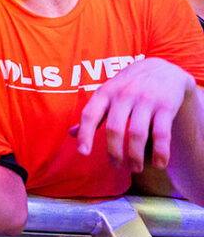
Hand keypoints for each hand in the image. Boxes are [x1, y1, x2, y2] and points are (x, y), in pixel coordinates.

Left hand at [75, 57, 195, 171]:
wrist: (163, 68)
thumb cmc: (128, 85)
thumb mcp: (107, 93)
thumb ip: (93, 114)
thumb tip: (71, 134)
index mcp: (105, 92)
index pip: (90, 114)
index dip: (85, 134)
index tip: (83, 153)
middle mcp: (124, 95)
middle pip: (115, 128)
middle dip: (114, 152)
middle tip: (116, 166)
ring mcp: (146, 99)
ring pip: (137, 134)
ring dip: (135, 156)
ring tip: (135, 168)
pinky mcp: (166, 106)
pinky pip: (162, 134)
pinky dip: (160, 152)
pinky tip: (159, 164)